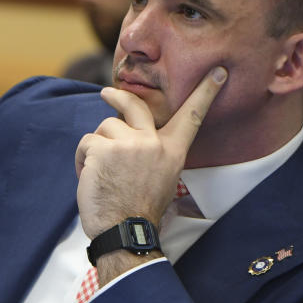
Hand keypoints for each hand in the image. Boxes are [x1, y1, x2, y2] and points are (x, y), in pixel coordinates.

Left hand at [74, 66, 226, 239]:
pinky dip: (83, 159)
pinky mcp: (104, 147)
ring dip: (97, 147)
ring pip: (105, 128)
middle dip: (118, 95)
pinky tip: (90, 177)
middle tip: (106, 93)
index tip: (218, 71)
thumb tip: (134, 134)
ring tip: (100, 172)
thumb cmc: (139, 210)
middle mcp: (154, 143)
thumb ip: (154, 153)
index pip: (192, 116)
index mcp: (173, 151)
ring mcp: (129, 143)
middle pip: (135, 105)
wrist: (124, 232)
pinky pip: (87, 142)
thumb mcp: (162, 178)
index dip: (206, 91)